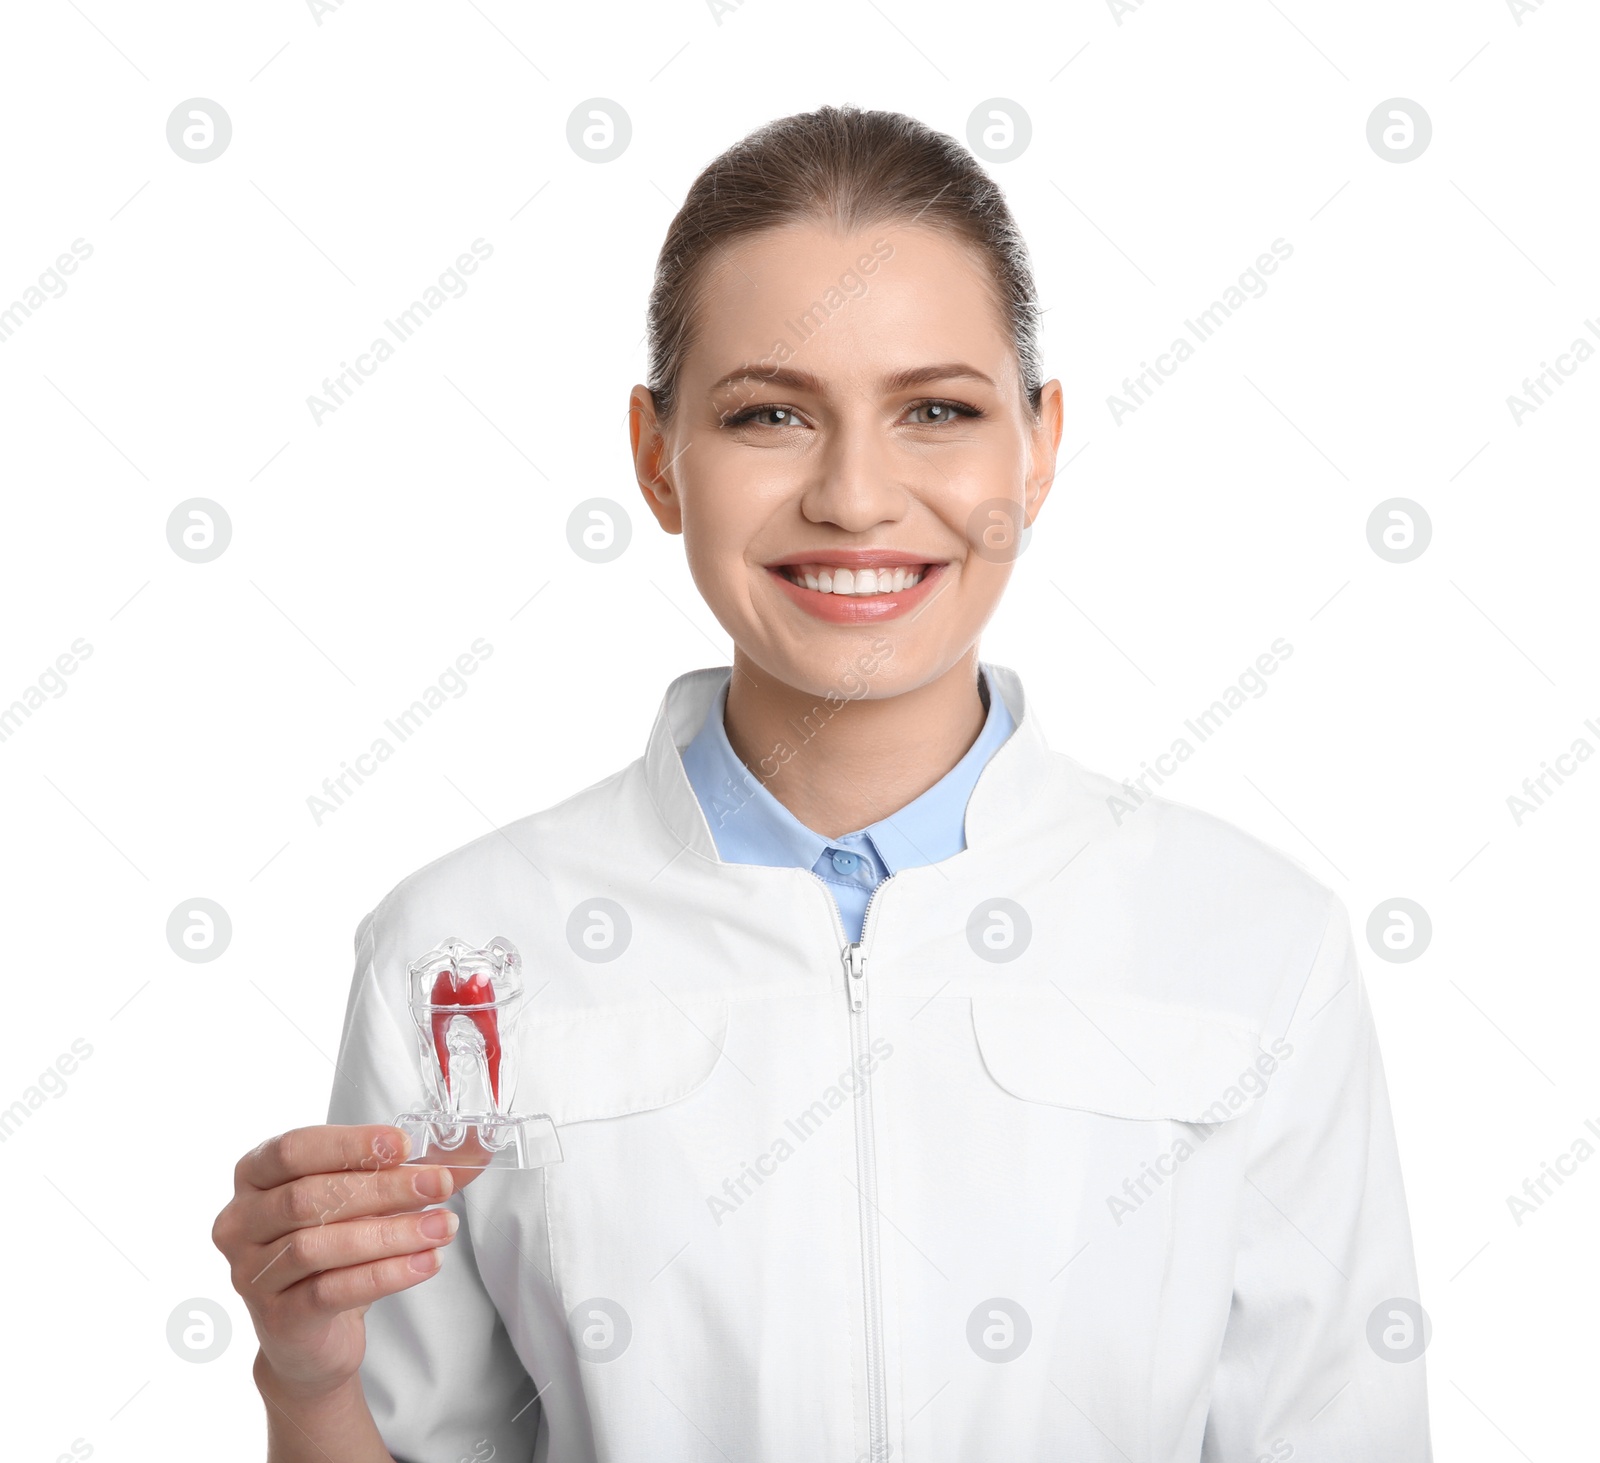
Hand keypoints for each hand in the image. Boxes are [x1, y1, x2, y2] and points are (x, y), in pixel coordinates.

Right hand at [212, 1123, 482, 1400]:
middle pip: (310, 1196)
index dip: (350, 1144)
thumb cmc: (336, 1248)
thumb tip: (478, 1143)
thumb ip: (415, 1168)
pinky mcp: (276, 1319)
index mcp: (255, 1176)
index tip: (405, 1145)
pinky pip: (330, 1291)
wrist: (310, 1336)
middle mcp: (241, 1222)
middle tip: (440, 1185)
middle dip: (383, 1188)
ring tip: (444, 1226)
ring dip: (391, 1233)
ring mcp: (250, 1273)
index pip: (293, 1149)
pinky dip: (385, 1274)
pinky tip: (426, 1262)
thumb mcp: (368, 1200)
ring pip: (318, 1246)